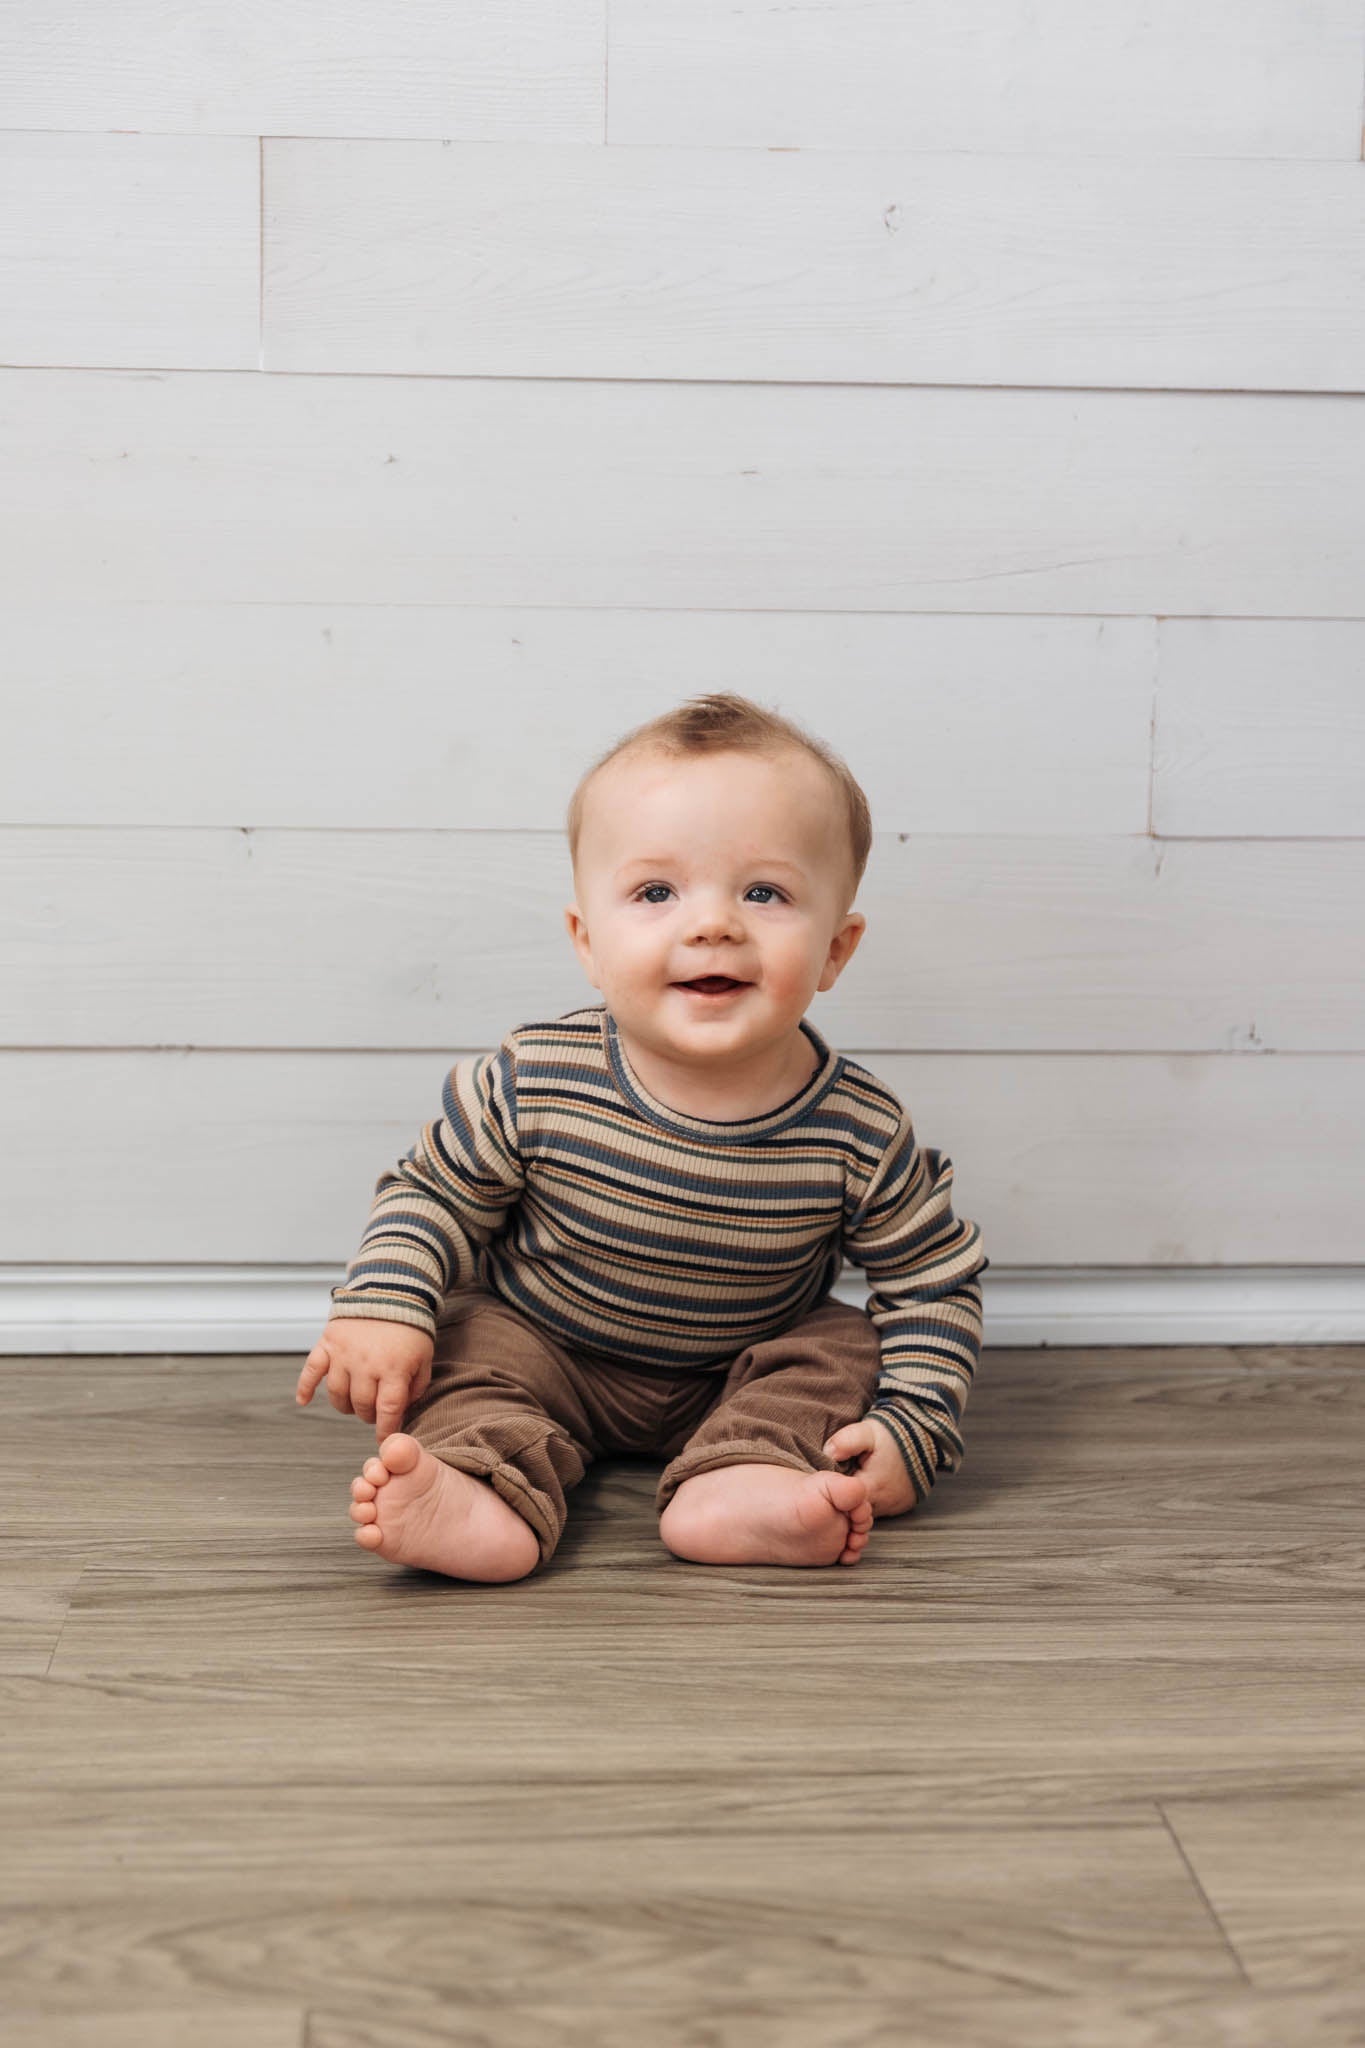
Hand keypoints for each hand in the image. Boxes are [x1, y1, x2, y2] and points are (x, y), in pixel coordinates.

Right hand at [295, 1317, 434, 1443]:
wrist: (391, 1291)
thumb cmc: (410, 1328)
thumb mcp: (424, 1358)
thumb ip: (416, 1387)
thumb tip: (401, 1413)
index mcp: (394, 1367)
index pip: (388, 1410)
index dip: (385, 1430)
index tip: (385, 1442)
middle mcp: (367, 1363)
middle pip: (361, 1405)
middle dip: (369, 1415)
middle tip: (374, 1412)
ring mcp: (344, 1353)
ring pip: (337, 1394)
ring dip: (345, 1406)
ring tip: (354, 1403)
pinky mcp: (328, 1343)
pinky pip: (311, 1370)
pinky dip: (304, 1387)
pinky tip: (303, 1401)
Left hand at [822, 1417, 918, 1517]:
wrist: (924, 1438)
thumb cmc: (893, 1435)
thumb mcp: (867, 1432)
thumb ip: (845, 1441)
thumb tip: (827, 1454)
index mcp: (871, 1489)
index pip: (841, 1501)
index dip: (833, 1490)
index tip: (831, 1477)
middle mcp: (883, 1504)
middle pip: (853, 1509)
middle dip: (844, 1497)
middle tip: (844, 1476)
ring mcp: (893, 1507)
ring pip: (865, 1511)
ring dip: (857, 1499)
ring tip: (857, 1478)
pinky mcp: (900, 1507)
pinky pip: (878, 1508)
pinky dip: (871, 1499)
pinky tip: (869, 1483)